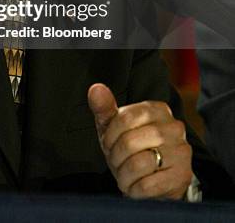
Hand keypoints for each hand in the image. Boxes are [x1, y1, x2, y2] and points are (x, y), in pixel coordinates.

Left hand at [88, 83, 192, 198]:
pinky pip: (148, 185)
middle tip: (116, 162)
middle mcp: (174, 127)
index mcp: (157, 109)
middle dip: (115, 156)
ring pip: (138, 164)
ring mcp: (181, 151)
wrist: (155, 181)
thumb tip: (96, 88)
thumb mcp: (114, 127)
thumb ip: (104, 107)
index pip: (125, 118)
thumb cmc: (131, 149)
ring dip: (123, 175)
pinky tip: (136, 187)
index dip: (110, 135)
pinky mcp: (182, 176)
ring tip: (125, 175)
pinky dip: (134, 189)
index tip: (108, 144)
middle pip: (130, 142)